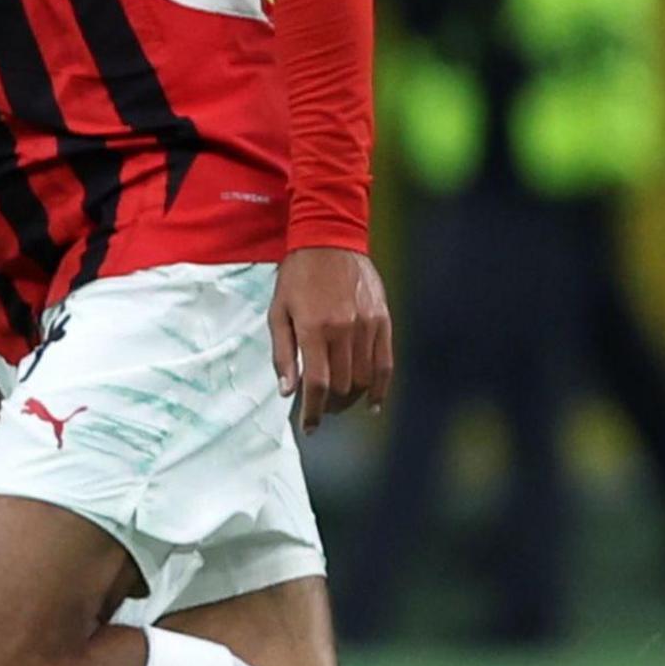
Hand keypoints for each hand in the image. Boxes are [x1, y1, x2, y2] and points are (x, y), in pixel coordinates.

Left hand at [268, 245, 392, 432]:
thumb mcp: (278, 312)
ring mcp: (367, 325)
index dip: (313, 412)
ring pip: (365, 379)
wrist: (329, 238)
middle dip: (330, 405)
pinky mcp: (383, 320)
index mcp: (314, 329)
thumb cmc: (297, 276)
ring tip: (340, 401)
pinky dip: (381, 388)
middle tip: (320, 408)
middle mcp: (343, 330)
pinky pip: (386, 363)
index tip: (309, 427)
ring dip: (352, 398)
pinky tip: (374, 403)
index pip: (318, 385)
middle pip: (343, 386)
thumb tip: (288, 391)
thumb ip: (283, 354)